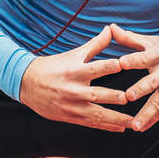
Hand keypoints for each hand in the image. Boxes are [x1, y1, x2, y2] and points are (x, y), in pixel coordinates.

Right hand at [18, 25, 136, 131]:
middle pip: (96, 94)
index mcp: (74, 71)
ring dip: (115, 119)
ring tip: (132, 122)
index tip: (122, 64)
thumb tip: (110, 29)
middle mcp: (73, 89)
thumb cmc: (52, 67)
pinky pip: (91, 123)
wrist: (26, 83)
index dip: (108, 65)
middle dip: (113, 96)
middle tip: (129, 97)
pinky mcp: (70, 117)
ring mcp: (72, 105)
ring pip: (96, 114)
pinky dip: (106, 126)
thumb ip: (95, 44)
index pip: (93, 67)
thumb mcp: (73, 54)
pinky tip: (120, 128)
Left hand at [110, 23, 158, 132]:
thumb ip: (130, 38)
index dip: (133, 59)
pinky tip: (144, 127)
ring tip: (135, 124)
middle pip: (152, 81)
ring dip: (147, 114)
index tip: (121, 63)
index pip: (144, 56)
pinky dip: (155, 119)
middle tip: (129, 96)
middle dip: (140, 89)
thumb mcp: (154, 40)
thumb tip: (111, 29)